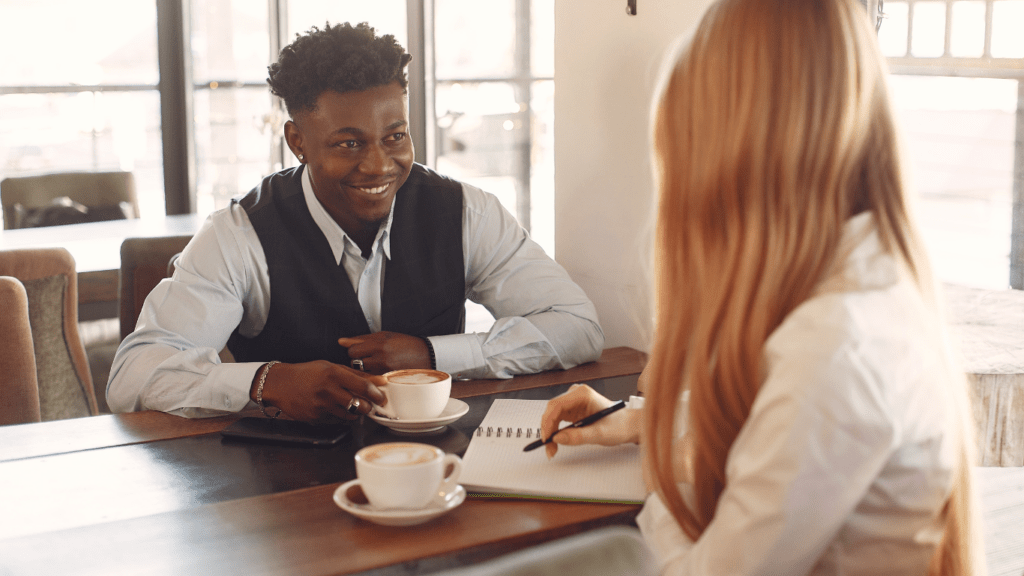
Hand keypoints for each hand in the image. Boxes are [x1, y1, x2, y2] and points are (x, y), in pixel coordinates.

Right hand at [252, 360, 386, 423]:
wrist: (280, 384)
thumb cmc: (306, 373)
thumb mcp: (330, 367)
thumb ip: (355, 374)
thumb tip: (378, 380)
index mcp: (333, 374)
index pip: (363, 386)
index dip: (377, 394)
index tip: (381, 397)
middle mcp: (328, 390)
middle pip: (359, 405)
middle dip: (368, 407)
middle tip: (369, 404)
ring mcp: (321, 406)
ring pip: (349, 415)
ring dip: (355, 412)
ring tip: (351, 404)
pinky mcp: (315, 418)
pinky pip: (335, 420)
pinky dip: (339, 416)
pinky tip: (333, 407)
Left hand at [338, 332, 429, 373]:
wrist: (427, 356)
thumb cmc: (405, 344)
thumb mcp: (384, 336)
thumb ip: (361, 339)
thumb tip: (341, 341)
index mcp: (379, 345)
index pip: (353, 350)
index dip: (355, 350)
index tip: (361, 350)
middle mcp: (381, 359)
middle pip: (355, 363)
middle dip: (359, 361)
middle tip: (369, 358)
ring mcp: (385, 371)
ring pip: (362, 374)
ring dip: (365, 371)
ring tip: (375, 366)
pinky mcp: (389, 381)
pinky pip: (372, 381)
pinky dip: (373, 378)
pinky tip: (380, 373)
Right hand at [540, 384, 640, 458]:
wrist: (628, 425)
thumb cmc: (619, 425)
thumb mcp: (600, 433)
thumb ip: (578, 436)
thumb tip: (558, 438)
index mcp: (582, 394)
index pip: (556, 405)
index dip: (548, 422)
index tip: (547, 438)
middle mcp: (576, 395)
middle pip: (552, 410)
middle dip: (548, 430)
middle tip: (548, 448)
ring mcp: (573, 402)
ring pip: (553, 416)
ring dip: (550, 432)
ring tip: (552, 448)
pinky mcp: (573, 410)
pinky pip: (558, 419)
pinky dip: (555, 432)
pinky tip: (557, 442)